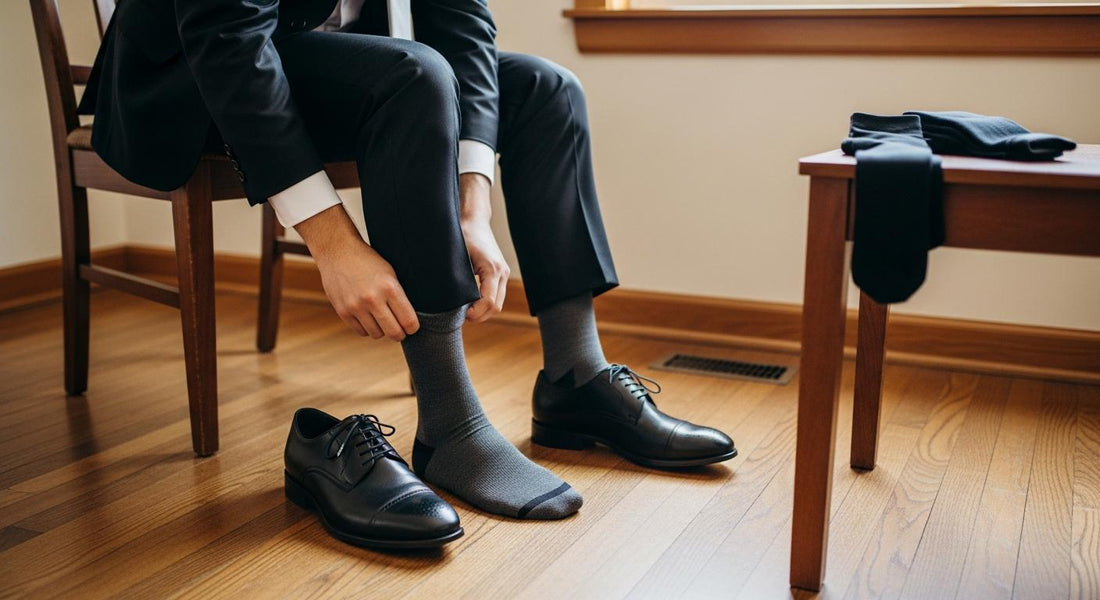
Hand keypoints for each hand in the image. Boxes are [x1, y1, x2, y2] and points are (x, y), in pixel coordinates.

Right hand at [294, 205, 418, 340]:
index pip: (409, 320)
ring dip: (382, 330)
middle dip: (400, 334)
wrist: (338, 251)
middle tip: (400, 329)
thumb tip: (409, 321)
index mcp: (389, 287)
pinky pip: (361, 331)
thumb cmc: (368, 262)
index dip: (413, 327)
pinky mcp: (343, 311)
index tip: (412, 327)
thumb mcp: (390, 273)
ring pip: (377, 334)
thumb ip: (399, 296)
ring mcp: (356, 306)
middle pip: (394, 333)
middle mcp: (373, 299)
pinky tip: (368, 317)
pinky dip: (367, 328)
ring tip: (382, 319)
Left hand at [460, 173, 508, 322]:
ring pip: (498, 304)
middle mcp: (502, 272)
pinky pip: (497, 296)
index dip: (475, 314)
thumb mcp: (456, 257)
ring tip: (465, 311)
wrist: (474, 219)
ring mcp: (503, 273)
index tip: (462, 316)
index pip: (489, 302)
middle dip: (479, 316)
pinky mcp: (501, 273)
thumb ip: (456, 278)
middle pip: (496, 307)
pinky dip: (486, 304)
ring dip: (483, 311)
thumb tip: (447, 301)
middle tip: (461, 317)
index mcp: (492, 269)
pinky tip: (472, 303)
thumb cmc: (463, 234)